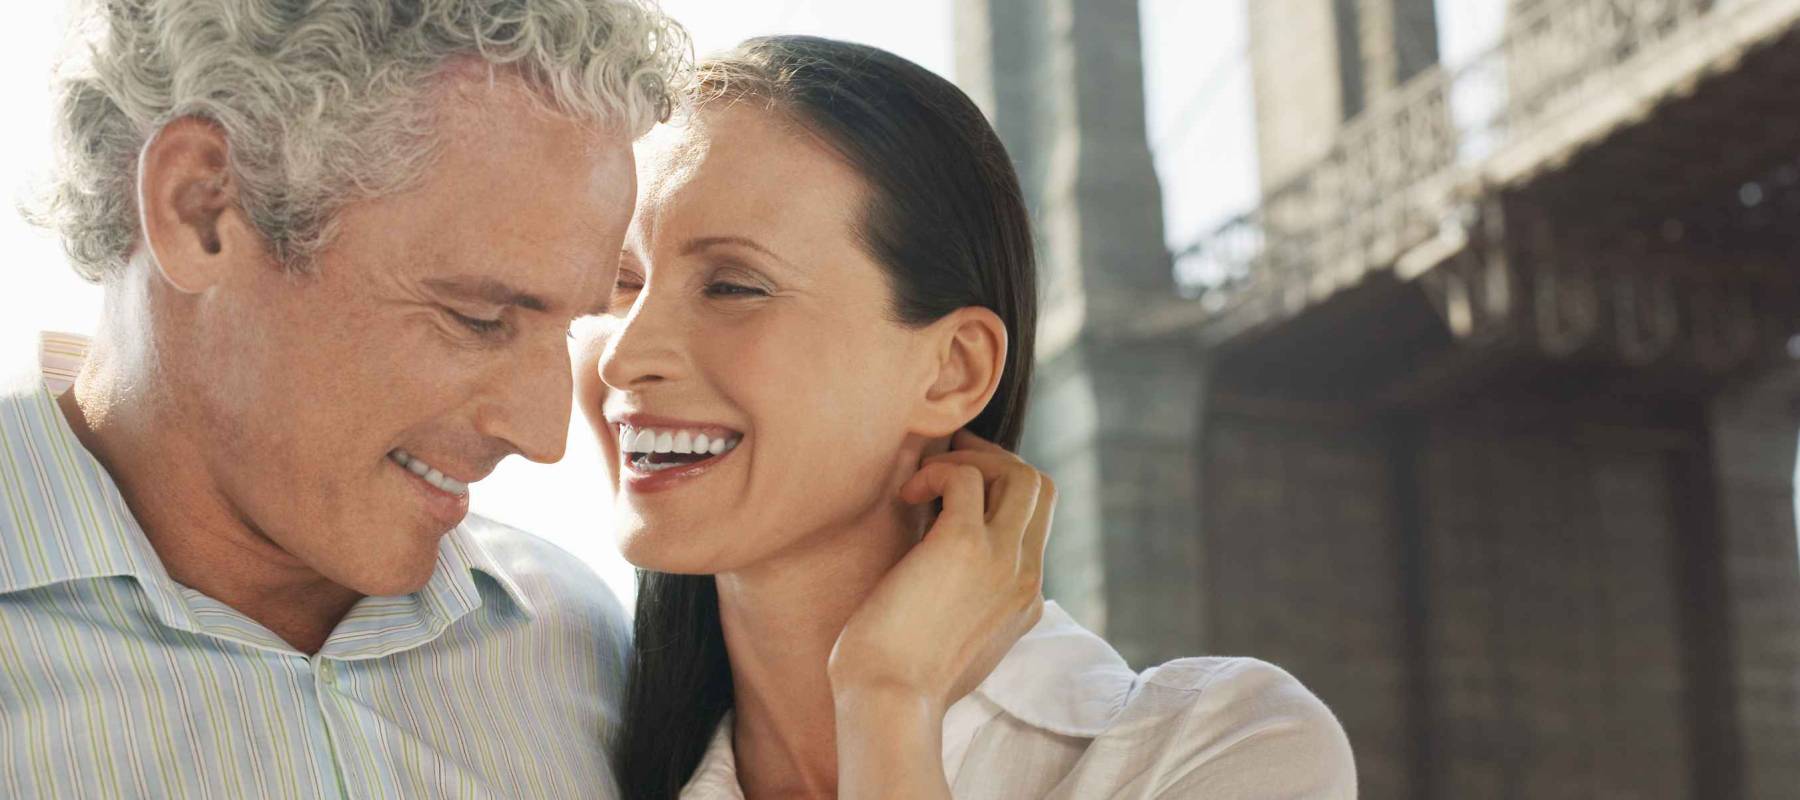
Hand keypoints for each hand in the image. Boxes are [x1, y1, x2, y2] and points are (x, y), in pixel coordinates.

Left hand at [827, 429, 1054, 711]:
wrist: (890, 701)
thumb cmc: (905, 678)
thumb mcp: (960, 645)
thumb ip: (974, 611)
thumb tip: (950, 582)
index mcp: (1027, 599)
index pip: (1038, 520)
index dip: (999, 491)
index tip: (957, 485)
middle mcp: (1025, 575)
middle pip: (1040, 487)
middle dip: (994, 461)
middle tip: (947, 462)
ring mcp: (1001, 559)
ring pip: (1018, 474)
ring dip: (970, 461)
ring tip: (925, 481)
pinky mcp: (962, 544)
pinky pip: (964, 477)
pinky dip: (935, 472)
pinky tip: (906, 497)